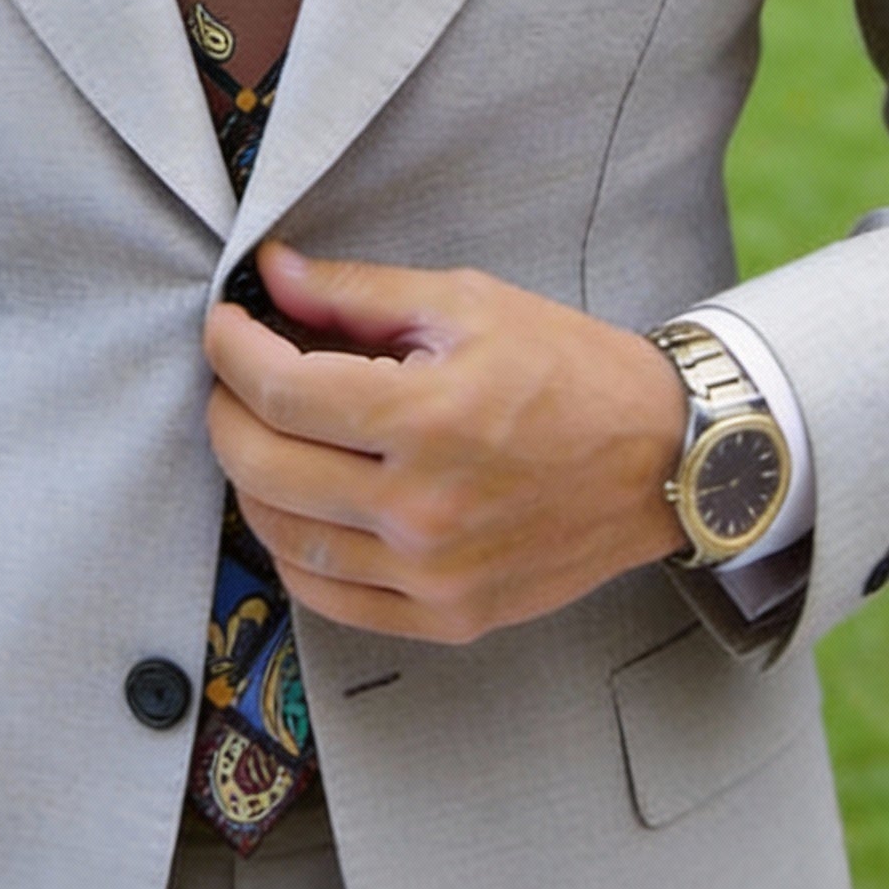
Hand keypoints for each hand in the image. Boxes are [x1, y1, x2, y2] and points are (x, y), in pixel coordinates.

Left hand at [202, 243, 691, 644]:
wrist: (664, 457)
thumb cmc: (567, 368)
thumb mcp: (467, 302)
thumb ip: (357, 293)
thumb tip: (271, 272)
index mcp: (428, 417)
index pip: (280, 391)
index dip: (231, 351)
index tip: (224, 325)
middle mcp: (424, 507)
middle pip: (263, 465)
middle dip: (226, 412)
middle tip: (231, 379)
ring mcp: (434, 574)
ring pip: (285, 537)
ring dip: (251, 481)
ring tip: (261, 436)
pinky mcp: (449, 616)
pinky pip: (331, 598)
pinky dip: (293, 551)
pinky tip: (296, 507)